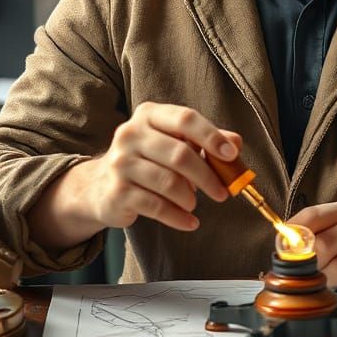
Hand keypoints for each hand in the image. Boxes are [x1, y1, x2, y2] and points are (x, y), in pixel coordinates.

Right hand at [85, 102, 238, 231]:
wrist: (100, 187)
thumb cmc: (147, 160)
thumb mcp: (173, 143)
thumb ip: (205, 141)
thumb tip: (235, 143)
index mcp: (148, 115)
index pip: (185, 118)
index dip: (212, 136)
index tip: (231, 155)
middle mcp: (130, 134)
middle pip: (180, 154)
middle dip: (207, 176)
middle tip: (222, 192)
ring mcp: (120, 163)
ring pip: (169, 182)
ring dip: (190, 198)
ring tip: (194, 203)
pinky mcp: (117, 192)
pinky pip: (156, 206)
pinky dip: (178, 217)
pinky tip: (189, 221)